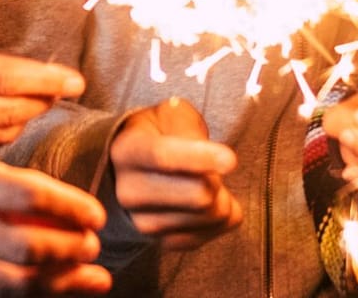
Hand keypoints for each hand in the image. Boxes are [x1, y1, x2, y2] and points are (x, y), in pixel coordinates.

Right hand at [0, 38, 84, 148]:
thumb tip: (45, 74)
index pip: (9, 77)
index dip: (47, 80)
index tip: (76, 81)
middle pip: (10, 109)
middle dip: (43, 100)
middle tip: (59, 90)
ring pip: (3, 131)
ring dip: (28, 117)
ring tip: (35, 103)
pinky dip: (6, 134)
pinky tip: (9, 121)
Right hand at [0, 144, 109, 297]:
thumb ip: (5, 182)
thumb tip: (67, 205)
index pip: (28, 195)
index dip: (70, 207)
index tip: (96, 214)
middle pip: (24, 248)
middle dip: (70, 251)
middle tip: (92, 247)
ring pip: (12, 286)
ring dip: (61, 285)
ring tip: (91, 278)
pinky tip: (51, 295)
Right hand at [110, 98, 242, 249]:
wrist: (132, 168)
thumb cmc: (157, 134)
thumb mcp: (169, 114)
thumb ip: (189, 129)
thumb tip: (212, 160)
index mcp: (127, 151)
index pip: (164, 157)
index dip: (200, 158)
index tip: (231, 160)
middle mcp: (128, 192)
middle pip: (196, 196)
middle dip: (217, 178)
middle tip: (213, 167)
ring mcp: (143, 222)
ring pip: (210, 216)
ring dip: (222, 196)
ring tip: (209, 182)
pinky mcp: (163, 243)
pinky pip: (214, 233)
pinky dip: (222, 216)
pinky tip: (210, 201)